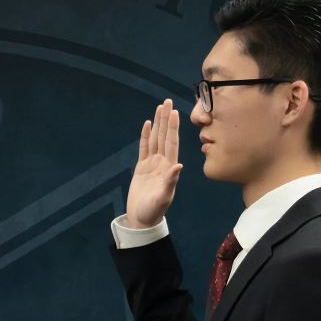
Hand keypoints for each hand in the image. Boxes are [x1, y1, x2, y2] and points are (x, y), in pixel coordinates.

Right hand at [125, 98, 183, 228]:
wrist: (142, 219)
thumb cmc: (153, 211)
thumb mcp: (163, 198)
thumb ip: (170, 181)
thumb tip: (179, 165)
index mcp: (169, 168)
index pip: (172, 143)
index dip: (173, 127)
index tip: (175, 112)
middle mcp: (162, 163)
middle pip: (164, 136)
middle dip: (166, 119)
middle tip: (167, 101)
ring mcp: (152, 164)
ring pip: (155, 139)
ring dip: (157, 124)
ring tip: (159, 108)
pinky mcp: (142, 168)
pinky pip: (144, 148)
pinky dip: (146, 136)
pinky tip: (147, 124)